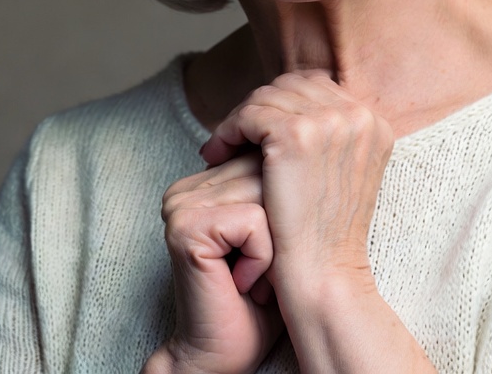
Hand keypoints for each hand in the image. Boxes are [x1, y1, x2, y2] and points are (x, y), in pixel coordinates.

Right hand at [144, 153, 282, 373]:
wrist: (226, 355)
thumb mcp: (277, 226)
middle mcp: (185, 188)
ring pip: (265, 194)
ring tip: (255, 275)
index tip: (269, 250)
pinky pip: (255, 222)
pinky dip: (263, 257)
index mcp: (202, 182)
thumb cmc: (261, 295)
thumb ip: (278, 183)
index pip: (264, 158)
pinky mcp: (187, 228)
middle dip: (279, 224)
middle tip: (262, 268)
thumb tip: (311, 140)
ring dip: (273, 244)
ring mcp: (180, 205)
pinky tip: (243, 283)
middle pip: (265, 172)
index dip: (283, 206)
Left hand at [200, 71, 394, 312]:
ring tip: (220, 147)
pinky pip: (248, 115)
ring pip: (267, 96)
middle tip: (234, 135)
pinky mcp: (295, 134)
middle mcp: (357, 114)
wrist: (324, 278)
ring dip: (239, 119)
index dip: (282, 105)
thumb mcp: (342, 174)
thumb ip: (329, 138)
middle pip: (292, 86)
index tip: (257, 130)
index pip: (316, 88)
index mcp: (373, 121)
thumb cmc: (326, 235)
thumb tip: (291, 108)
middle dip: (260, 107)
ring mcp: (328, 121)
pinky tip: (216, 153)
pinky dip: (227, 130)